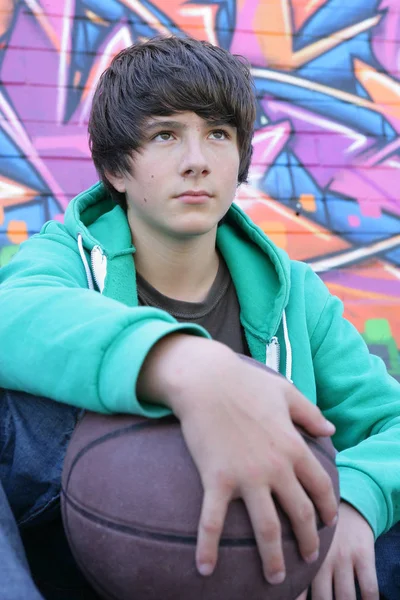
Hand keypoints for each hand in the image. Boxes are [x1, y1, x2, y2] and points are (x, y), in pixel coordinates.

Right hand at [138, 334, 337, 583]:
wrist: (206, 379)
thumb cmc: (245, 382)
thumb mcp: (286, 392)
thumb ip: (311, 413)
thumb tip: (331, 430)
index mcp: (293, 447)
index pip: (320, 487)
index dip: (327, 508)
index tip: (326, 523)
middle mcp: (275, 467)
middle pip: (299, 514)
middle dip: (307, 541)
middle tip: (308, 558)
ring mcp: (246, 476)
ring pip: (266, 528)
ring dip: (272, 558)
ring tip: (275, 579)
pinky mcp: (216, 479)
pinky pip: (213, 521)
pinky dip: (208, 547)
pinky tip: (205, 568)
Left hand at [299, 502, 377, 599]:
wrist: (349, 503)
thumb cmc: (322, 527)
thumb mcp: (304, 538)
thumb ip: (294, 557)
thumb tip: (281, 582)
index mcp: (303, 553)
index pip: (299, 588)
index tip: (293, 599)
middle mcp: (323, 556)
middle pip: (322, 598)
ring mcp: (343, 555)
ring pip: (345, 596)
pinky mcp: (364, 553)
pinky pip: (369, 587)